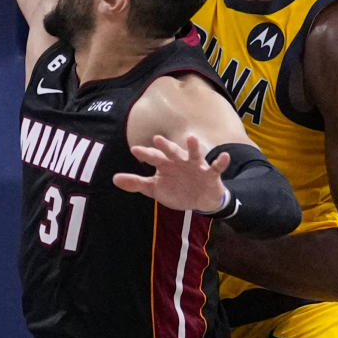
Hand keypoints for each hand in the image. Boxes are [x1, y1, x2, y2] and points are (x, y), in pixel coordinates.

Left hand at [113, 134, 230, 213]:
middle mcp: (180, 161)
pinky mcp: (210, 173)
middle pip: (172, 152)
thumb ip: (136, 183)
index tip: (134, 150)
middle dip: (165, 146)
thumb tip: (114, 178)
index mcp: (165, 165)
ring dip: (193, 147)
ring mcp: (195, 166)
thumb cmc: (176, 189)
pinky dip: (221, 161)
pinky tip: (224, 156)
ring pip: (194, 155)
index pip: (154, 157)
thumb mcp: (155, 188)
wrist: (201, 199)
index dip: (145, 154)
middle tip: (157, 139)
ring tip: (191, 138)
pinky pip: (216, 167)